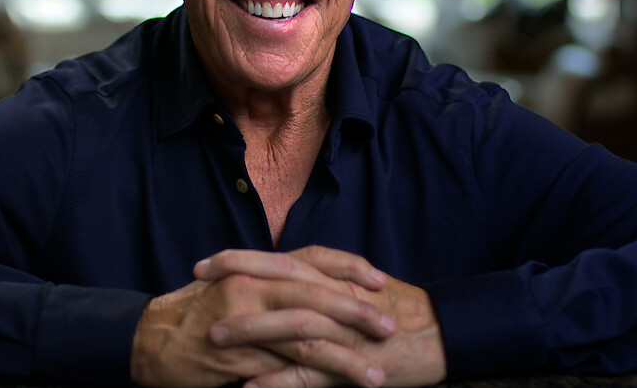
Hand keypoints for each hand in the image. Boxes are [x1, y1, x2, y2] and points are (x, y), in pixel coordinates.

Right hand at [130, 250, 396, 387]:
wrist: (148, 340)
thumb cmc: (194, 315)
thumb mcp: (233, 287)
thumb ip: (269, 285)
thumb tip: (311, 288)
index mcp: (254, 268)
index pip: (311, 258)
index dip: (348, 267)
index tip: (378, 279)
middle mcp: (251, 287)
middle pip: (316, 293)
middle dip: (357, 311)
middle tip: (389, 326)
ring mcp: (244, 322)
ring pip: (306, 334)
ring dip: (346, 356)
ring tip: (376, 372)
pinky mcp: (239, 357)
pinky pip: (283, 369)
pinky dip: (314, 381)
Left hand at [196, 246, 447, 387]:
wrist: (442, 333)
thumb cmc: (397, 310)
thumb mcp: (355, 285)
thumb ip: (320, 279)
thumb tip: (282, 277)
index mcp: (331, 276)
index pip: (276, 260)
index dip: (237, 260)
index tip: (202, 266)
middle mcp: (332, 296)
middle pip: (277, 283)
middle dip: (233, 286)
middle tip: (195, 290)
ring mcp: (341, 331)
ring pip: (289, 326)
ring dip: (249, 332)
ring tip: (212, 338)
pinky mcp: (351, 364)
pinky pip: (310, 374)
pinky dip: (278, 381)